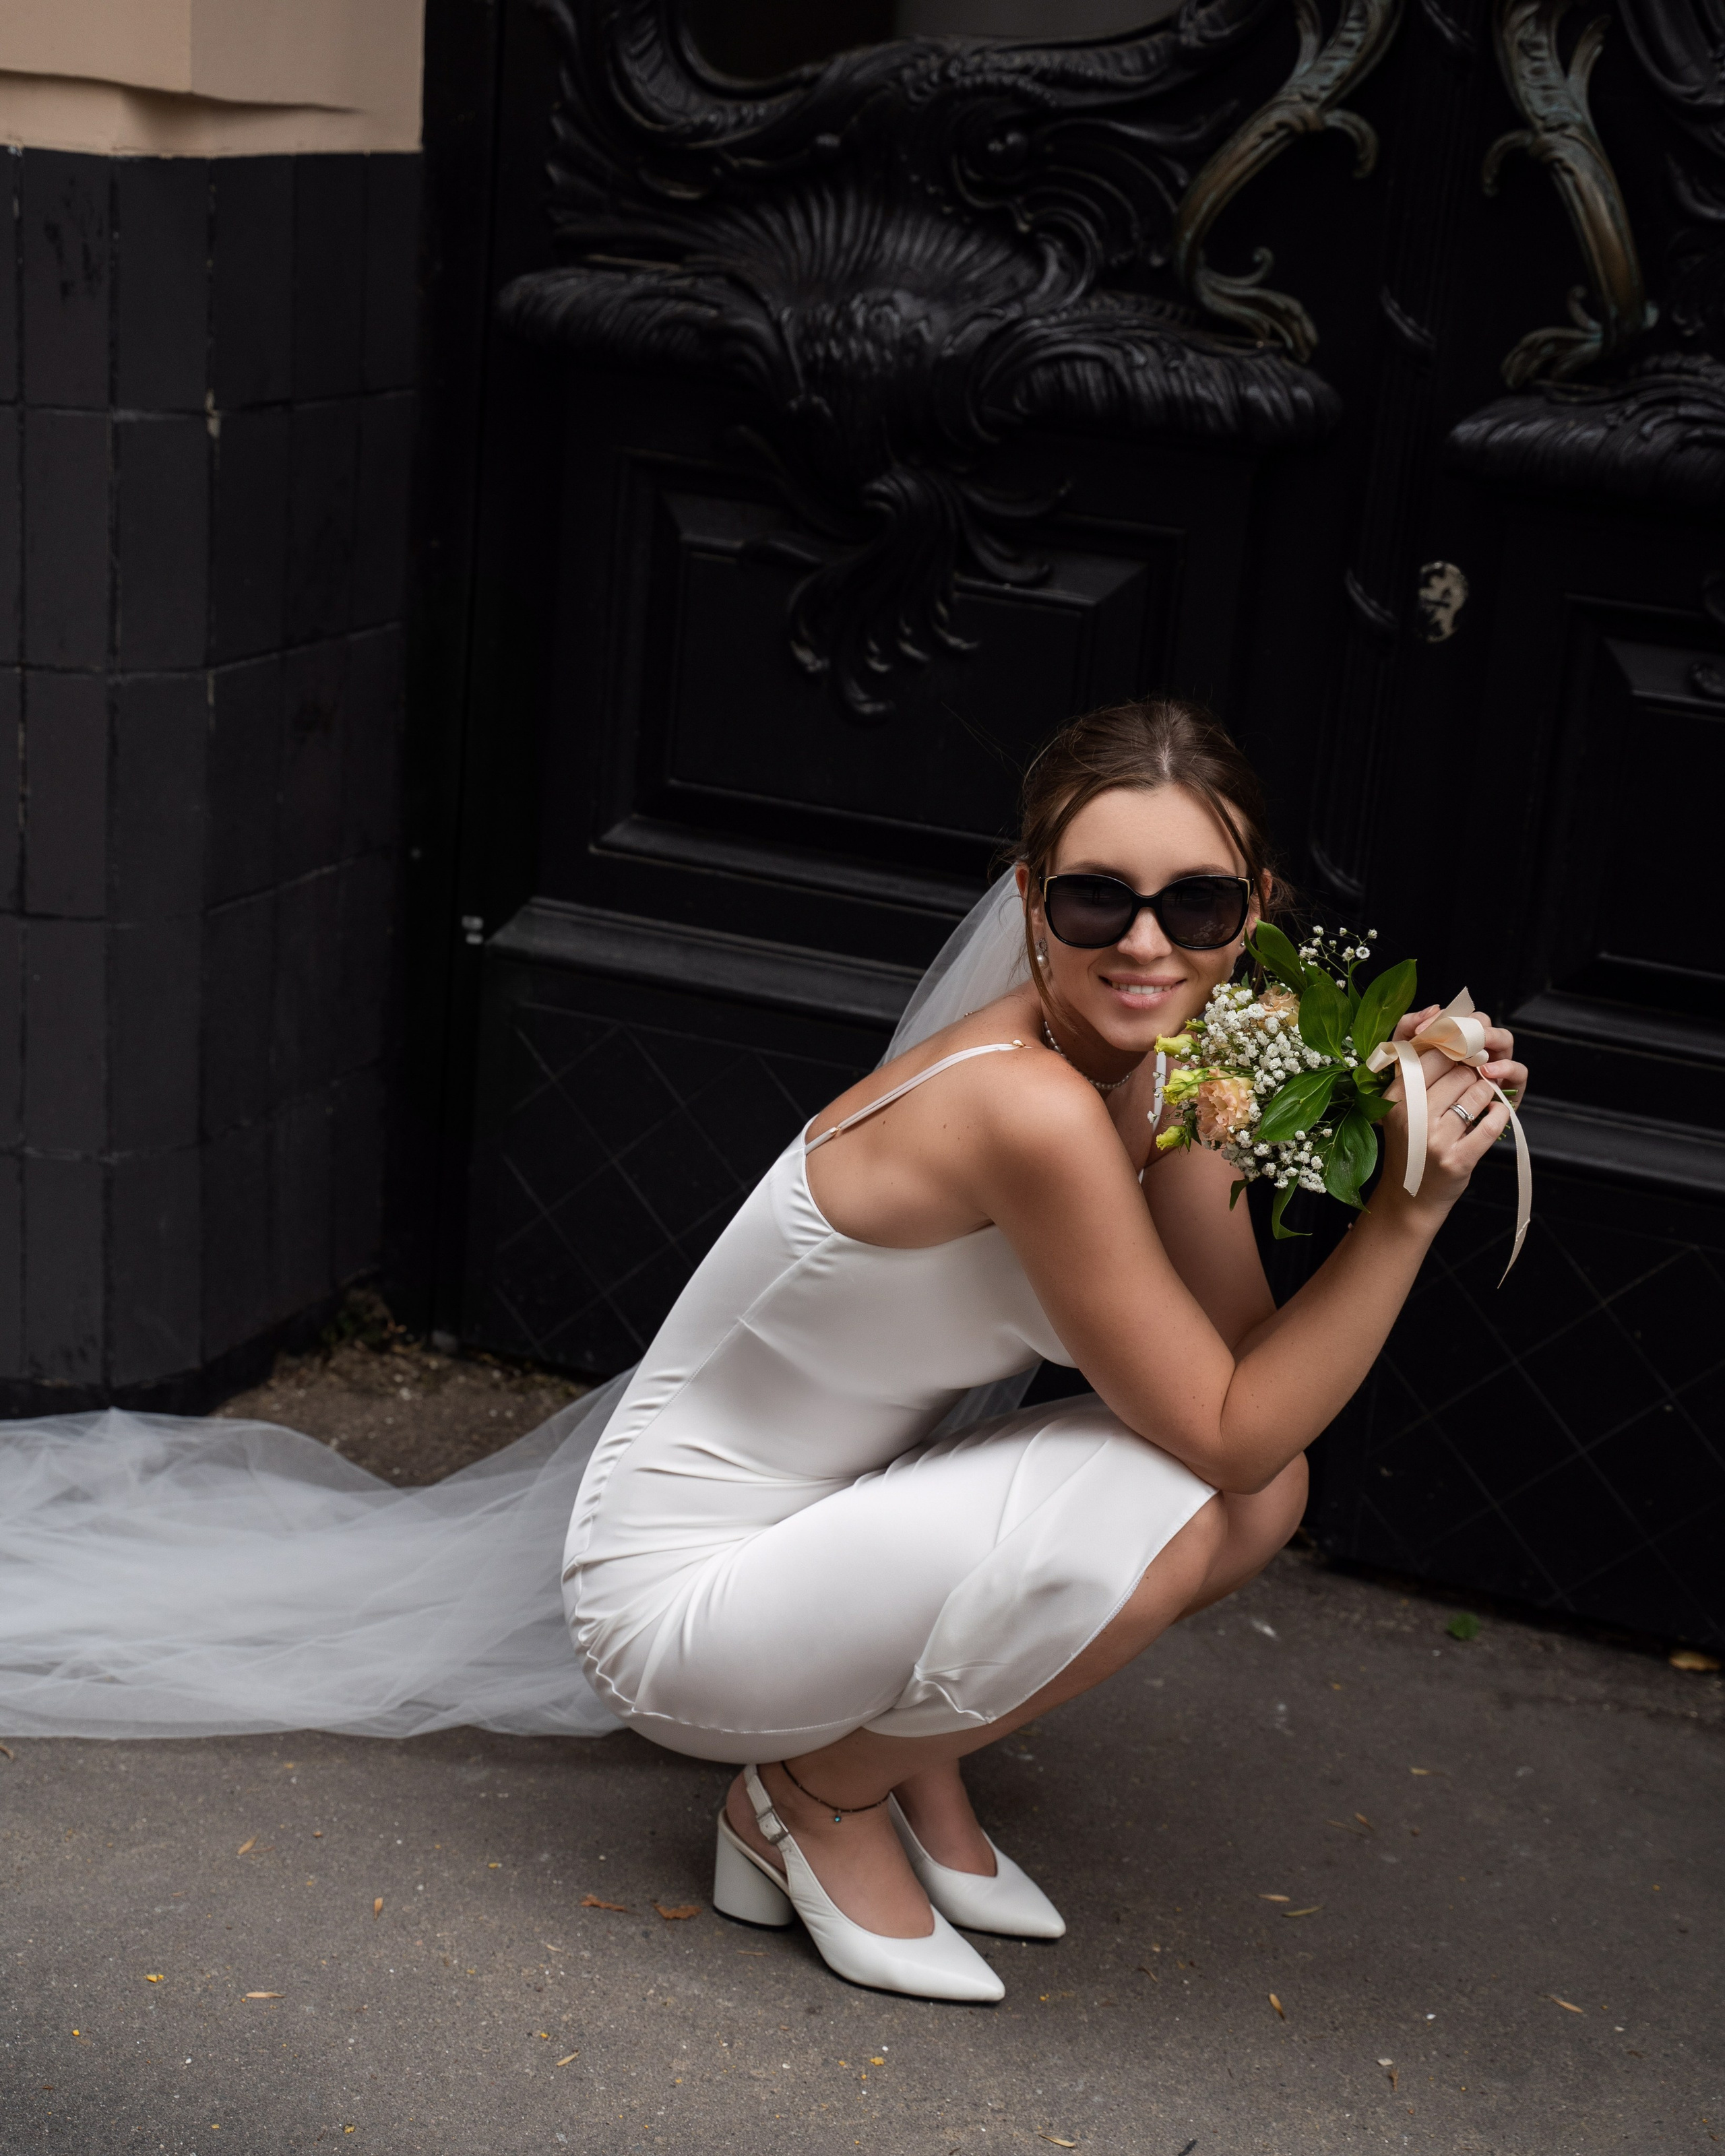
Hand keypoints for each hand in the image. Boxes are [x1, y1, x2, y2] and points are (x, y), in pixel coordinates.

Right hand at [1378, 1006, 1528, 1217]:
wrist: (1410, 1197)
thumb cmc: (1410, 1144)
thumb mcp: (1401, 1105)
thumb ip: (1417, 1067)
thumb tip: (1446, 1023)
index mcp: (1394, 1097)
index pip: (1433, 1054)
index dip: (1455, 1048)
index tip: (1464, 1052)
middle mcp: (1411, 1116)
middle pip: (1459, 1071)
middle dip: (1473, 1071)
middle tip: (1474, 1077)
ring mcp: (1434, 1140)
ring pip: (1477, 1094)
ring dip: (1486, 1093)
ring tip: (1479, 1099)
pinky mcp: (1457, 1160)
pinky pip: (1491, 1123)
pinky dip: (1499, 1115)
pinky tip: (1493, 1114)